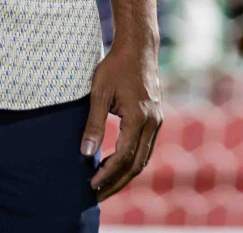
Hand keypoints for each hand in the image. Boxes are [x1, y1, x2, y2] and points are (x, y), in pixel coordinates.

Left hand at [81, 39, 163, 201]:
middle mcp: (153, 122)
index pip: (124, 156)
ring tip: (105, 185)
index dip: (107, 174)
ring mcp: (157, 121)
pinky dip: (132, 161)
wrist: (138, 47)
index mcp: (139, 118)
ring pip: (143, 158)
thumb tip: (85, 153)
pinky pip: (145, 147)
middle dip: (116, 182)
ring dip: (125, 174)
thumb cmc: (116, 66)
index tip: (91, 184)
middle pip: (137, 164)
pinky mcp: (155, 118)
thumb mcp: (99, 93)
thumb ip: (93, 124)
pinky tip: (116, 164)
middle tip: (96, 194)